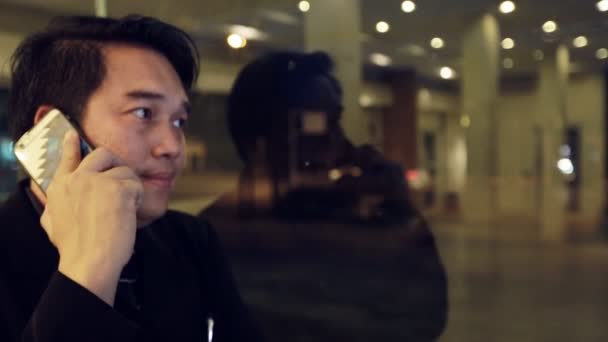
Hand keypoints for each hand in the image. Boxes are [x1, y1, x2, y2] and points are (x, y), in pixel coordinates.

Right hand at [40, 130, 142, 304]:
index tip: (73, 134)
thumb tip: (52, 200)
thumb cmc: (76, 249)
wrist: (90, 261)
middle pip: (102, 154)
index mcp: (60, 187)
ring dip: (130, 188)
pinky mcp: (118, 187)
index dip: (71, 145)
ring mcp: (97, 181)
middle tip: (123, 181)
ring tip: (125, 209)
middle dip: (116, 164)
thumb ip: (54, 206)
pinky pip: (136, 184)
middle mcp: (77, 179)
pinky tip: (130, 212)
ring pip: (124, 171)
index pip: (67, 158)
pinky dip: (137, 198)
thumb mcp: (53, 224)